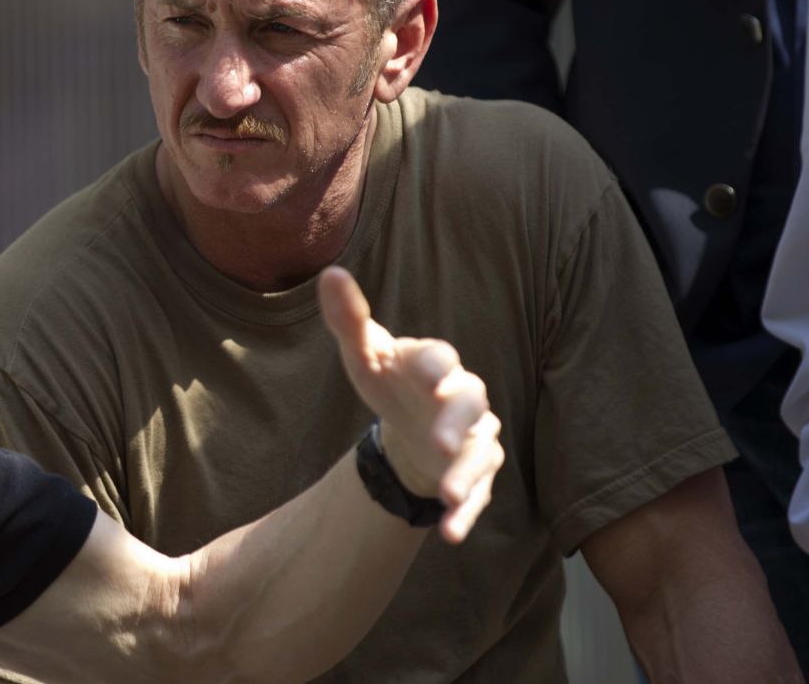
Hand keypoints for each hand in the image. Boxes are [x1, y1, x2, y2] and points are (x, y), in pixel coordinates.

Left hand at [318, 266, 503, 542]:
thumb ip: (349, 318)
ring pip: (481, 453)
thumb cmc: (391, 380)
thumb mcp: (365, 353)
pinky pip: (479, 494)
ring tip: (448, 495)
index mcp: (434, 363)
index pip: (441, 357)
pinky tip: (450, 535)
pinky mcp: (474, 473)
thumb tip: (329, 274)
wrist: (411, 422)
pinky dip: (467, 514)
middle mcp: (463, 397)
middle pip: (472, 403)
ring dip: (466, 474)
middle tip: (440, 440)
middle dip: (458, 421)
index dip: (437, 364)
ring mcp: (474, 437)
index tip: (429, 373)